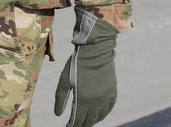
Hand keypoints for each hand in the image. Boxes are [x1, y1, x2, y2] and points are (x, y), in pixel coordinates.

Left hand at [54, 8, 117, 126]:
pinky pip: (110, 107)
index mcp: (82, 99)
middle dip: (82, 124)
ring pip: (100, 116)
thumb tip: (58, 115)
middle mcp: (96, 101)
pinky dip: (104, 113)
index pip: (77, 121)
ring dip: (93, 120)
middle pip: (89, 121)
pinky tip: (99, 113)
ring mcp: (106, 96)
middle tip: (77, 124)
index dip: (72, 125)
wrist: (95, 51)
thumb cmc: (76, 65)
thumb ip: (60, 100)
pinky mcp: (112, 90)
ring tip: (87, 121)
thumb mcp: (64, 82)